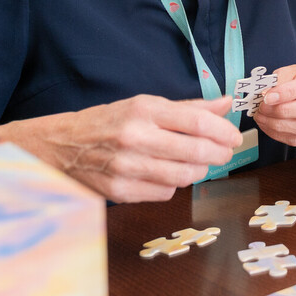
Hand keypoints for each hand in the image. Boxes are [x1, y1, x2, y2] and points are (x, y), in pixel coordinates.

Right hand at [0, 95, 241, 202]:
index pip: (198, 122)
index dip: (224, 131)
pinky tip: (167, 174)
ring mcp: (127, 167)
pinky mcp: (120, 191)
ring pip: (184, 176)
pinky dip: (173, 185)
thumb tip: (225, 103)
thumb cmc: (109, 122)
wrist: (61, 146)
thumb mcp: (146, 105)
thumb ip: (188, 107)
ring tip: (198, 163)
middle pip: (196, 152)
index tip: (234, 136)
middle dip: (219, 154)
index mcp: (144, 110)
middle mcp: (135, 137)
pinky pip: (164, 193)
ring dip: (199, 171)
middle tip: (224, 153)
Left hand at [254, 63, 295, 145]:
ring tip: (262, 117)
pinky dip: (280, 134)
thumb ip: (281, 79)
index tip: (268, 97)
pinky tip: (269, 126)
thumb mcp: (294, 70)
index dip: (288, 92)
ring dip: (278, 125)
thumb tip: (266, 94)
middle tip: (263, 108)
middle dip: (282, 111)